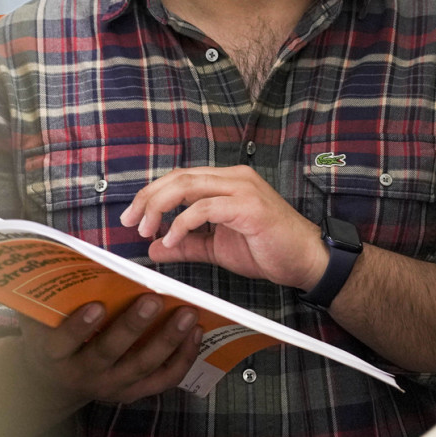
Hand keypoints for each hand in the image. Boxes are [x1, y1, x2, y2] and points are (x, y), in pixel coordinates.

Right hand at [17, 296, 202, 405]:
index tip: (97, 305)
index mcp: (55, 354)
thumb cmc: (56, 333)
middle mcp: (83, 374)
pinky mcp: (134, 392)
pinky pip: (163, 378)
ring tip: (188, 313)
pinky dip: (183, 357)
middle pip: (109, 352)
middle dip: (133, 326)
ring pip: (142, 366)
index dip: (79, 327)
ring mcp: (111, 386)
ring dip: (167, 339)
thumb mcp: (45, 317)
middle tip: (153, 300)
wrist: (58, 381)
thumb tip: (73, 255)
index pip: (64, 342)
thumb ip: (56, 294)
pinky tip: (196, 332)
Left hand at [120, 165, 325, 290]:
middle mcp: (234, 178)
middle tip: (130, 221)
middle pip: (180, 176)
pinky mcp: (248, 206)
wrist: (304, 260)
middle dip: (149, 197)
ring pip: (189, 185)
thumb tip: (154, 247)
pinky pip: (205, 208)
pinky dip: (183, 223)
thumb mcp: (217, 247)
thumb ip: (187, 244)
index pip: (181, 177)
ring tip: (146, 229)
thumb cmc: (268, 249)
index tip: (132, 216)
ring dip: (161, 207)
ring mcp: (242, 189)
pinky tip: (173, 239)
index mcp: (227, 182)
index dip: (152, 193)